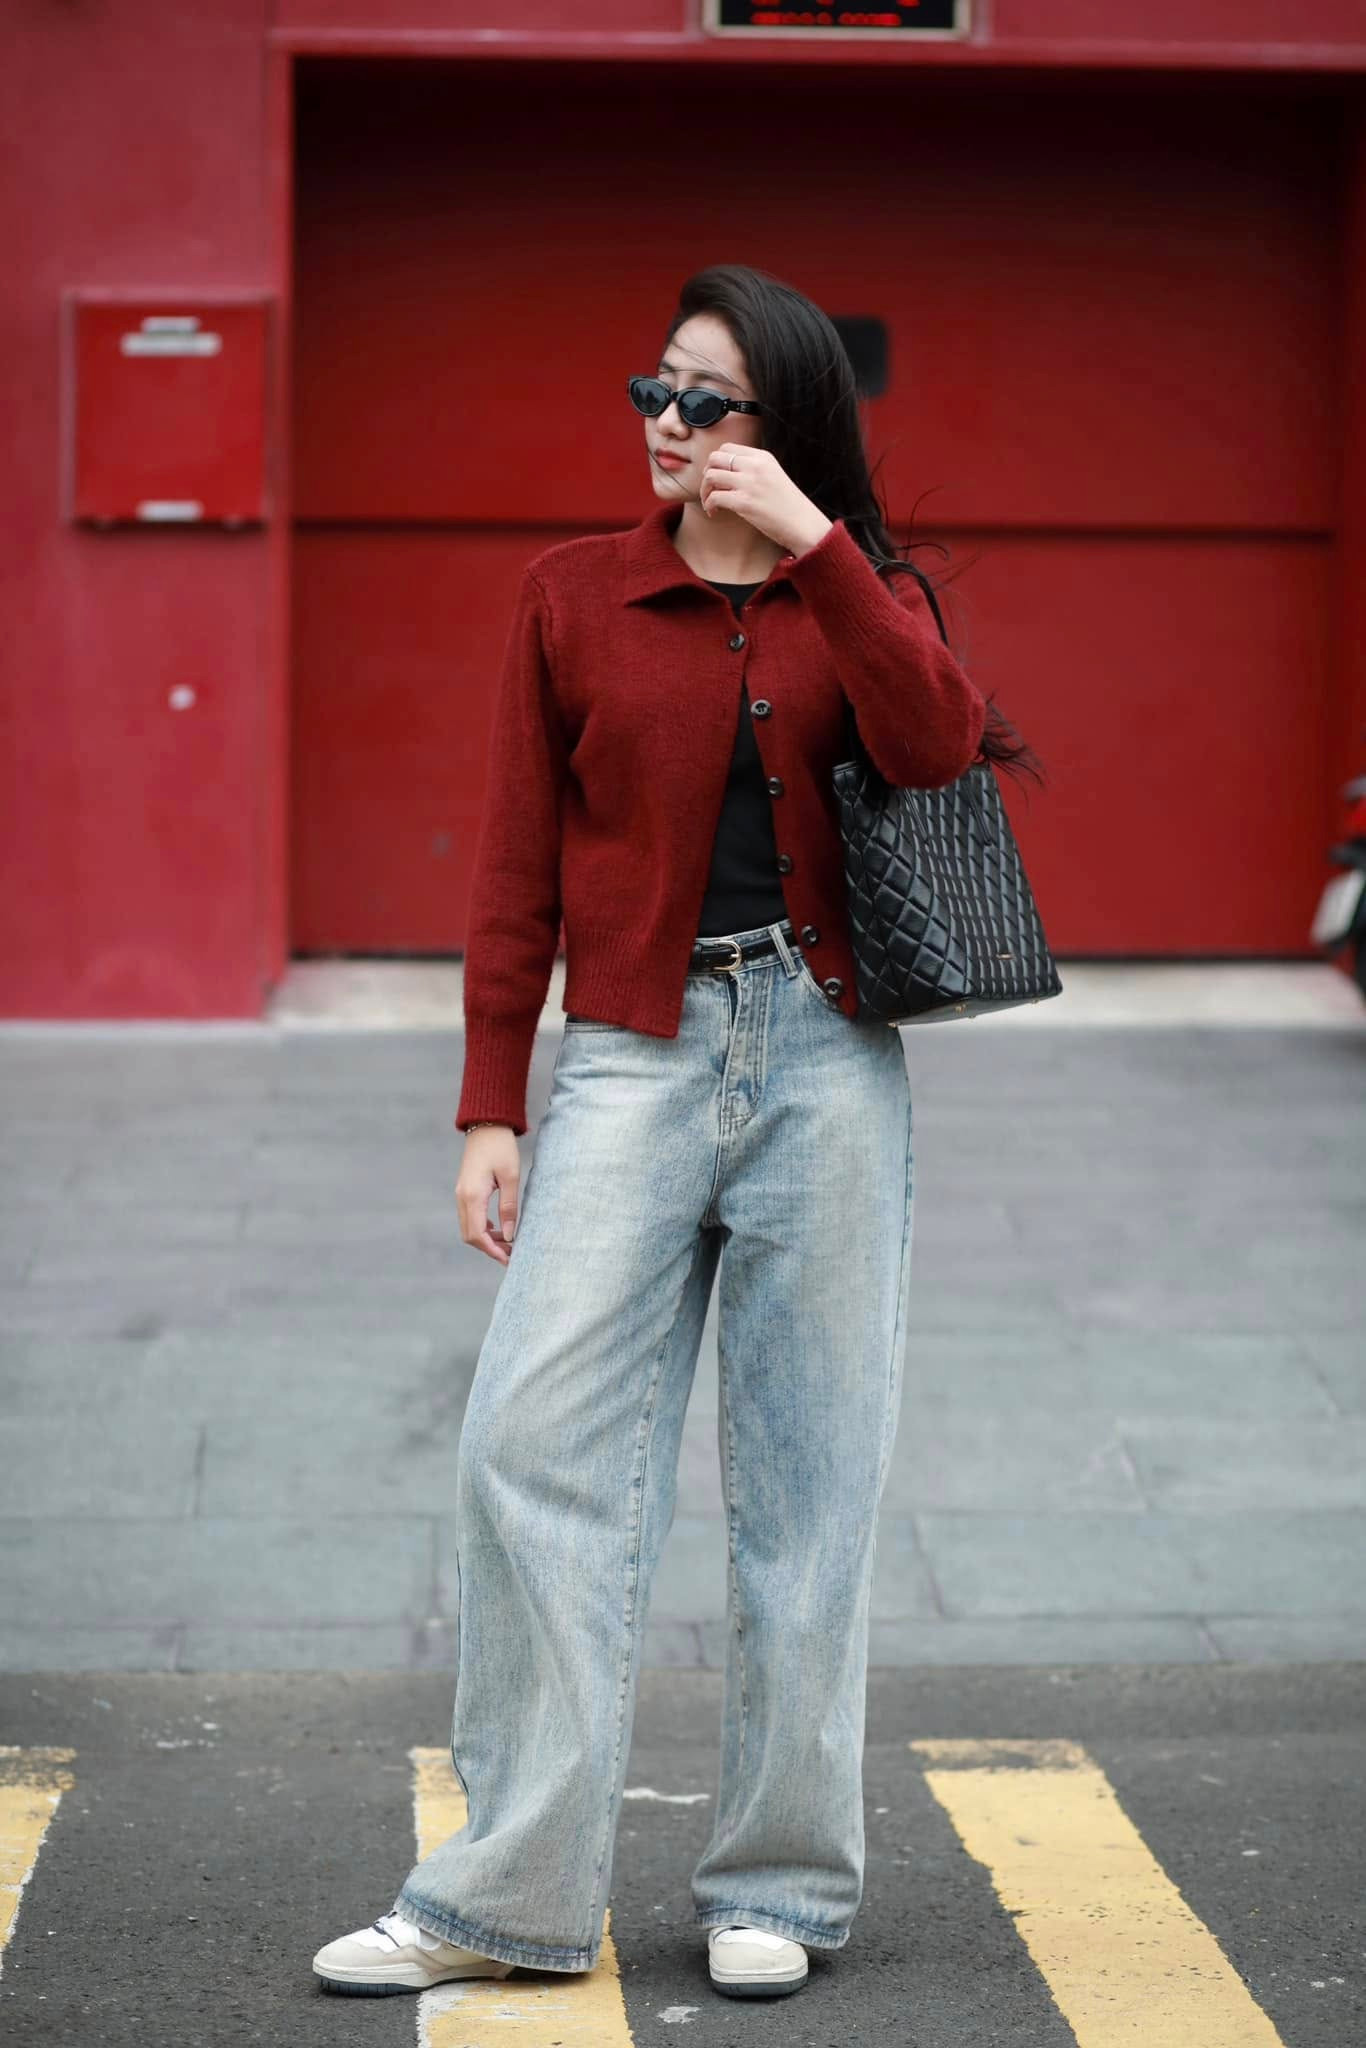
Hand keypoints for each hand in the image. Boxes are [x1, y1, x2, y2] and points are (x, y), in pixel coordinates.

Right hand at [457, 1125, 520, 1265]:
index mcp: (473, 1196)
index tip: (509, 1259)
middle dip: (489, 1248)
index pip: (477, 1235)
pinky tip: (499, 1228)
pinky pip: (469, 1216)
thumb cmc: (501, 1147)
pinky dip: (482, 1227)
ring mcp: (461, 1193)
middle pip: (470, 1236)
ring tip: (508, 1243)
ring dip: (486, 1239)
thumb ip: (509, 1207)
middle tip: (511, 1254)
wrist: (486, 1124)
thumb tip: (509, 1236)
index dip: (492, 1251)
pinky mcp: (464, 1190)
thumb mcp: (511, 1177)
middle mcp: (462, 1197)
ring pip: (469, 1227)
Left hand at [699, 444, 832, 556]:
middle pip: (715, 458)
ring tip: (710, 503)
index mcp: (762, 457)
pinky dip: (709, 505)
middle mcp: (755, 466)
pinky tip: (714, 513)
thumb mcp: (774, 476)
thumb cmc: (788, 506)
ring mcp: (749, 483)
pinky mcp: (744, 502)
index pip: (727, 448)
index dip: (716, 462)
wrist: (803, 525)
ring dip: (704, 490)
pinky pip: (714, 497)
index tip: (718, 476)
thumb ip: (754, 470)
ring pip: (711, 476)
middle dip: (706, 473)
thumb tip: (727, 473)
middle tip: (710, 488)